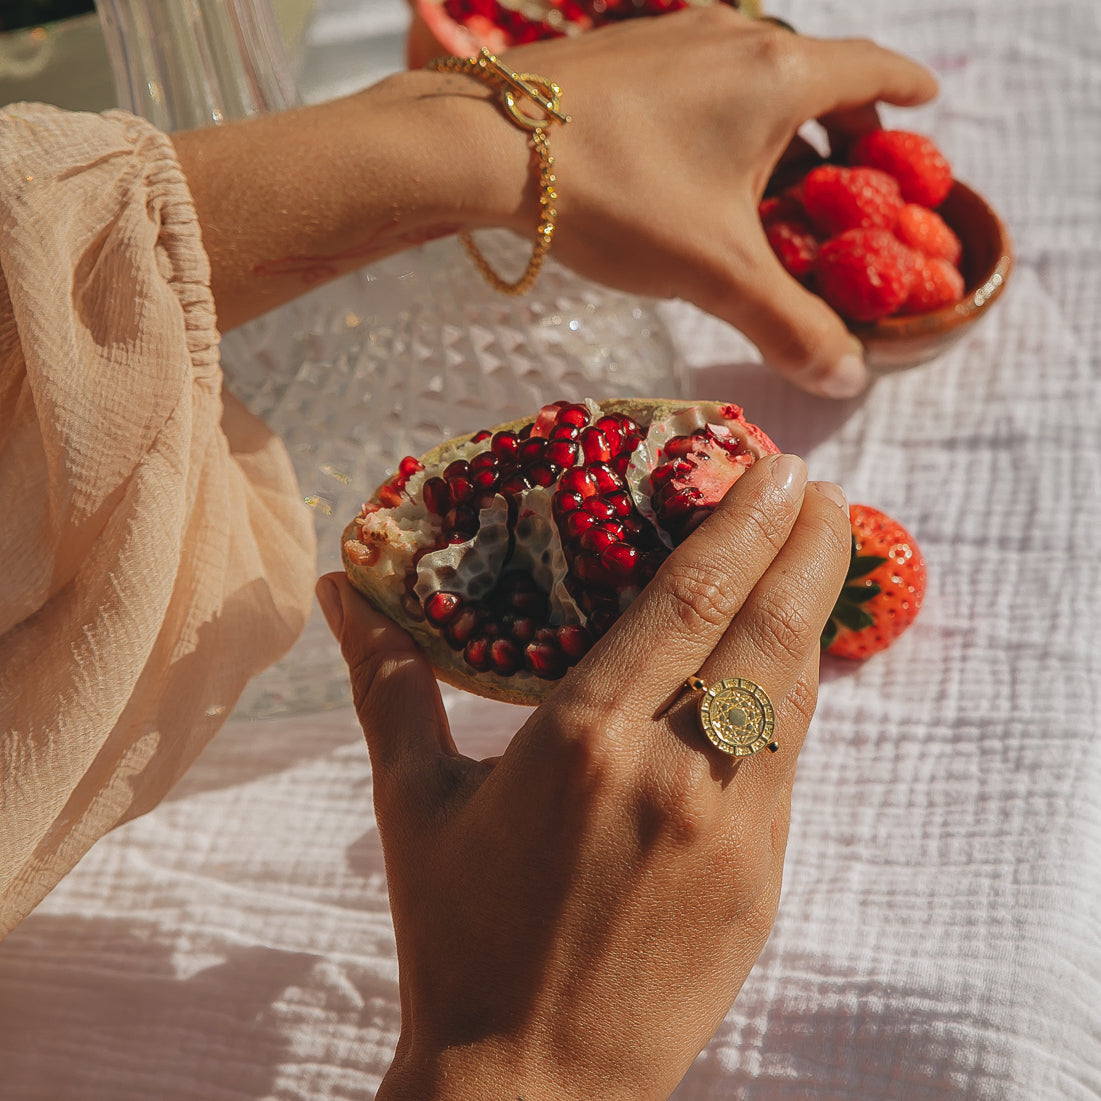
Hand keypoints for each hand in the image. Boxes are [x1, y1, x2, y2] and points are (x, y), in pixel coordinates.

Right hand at [316, 454, 850, 1098]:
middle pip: (764, 631)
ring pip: (791, 694)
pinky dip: (793, 694)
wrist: (532, 1084)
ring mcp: (731, 830)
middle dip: (805, 547)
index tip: (773, 469)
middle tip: (820, 487)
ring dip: (810, 613)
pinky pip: (789, 760)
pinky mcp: (763, 879)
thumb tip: (342, 590)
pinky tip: (786, 660)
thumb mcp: (414, 802)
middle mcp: (670, 774)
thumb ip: (387, 683)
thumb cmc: (460, 937)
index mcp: (581, 742)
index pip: (685, 602)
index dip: (738, 526)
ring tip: (817, 553)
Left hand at [503, 9, 937, 395]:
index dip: (906, 89)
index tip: (925, 103)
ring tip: (775, 170)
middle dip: (840, 113)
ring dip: (775, 116)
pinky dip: (719, 113)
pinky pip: (695, 79)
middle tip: (851, 159)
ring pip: (747, 73)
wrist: (485, 145)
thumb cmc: (618, 197)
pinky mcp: (620, 55)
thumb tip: (846, 380)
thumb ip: (789, 326)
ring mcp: (670, 38)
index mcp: (777, 76)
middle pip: (811, 69)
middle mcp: (731, 38)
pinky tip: (691, 160)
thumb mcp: (716, 273)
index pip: (870, 67)